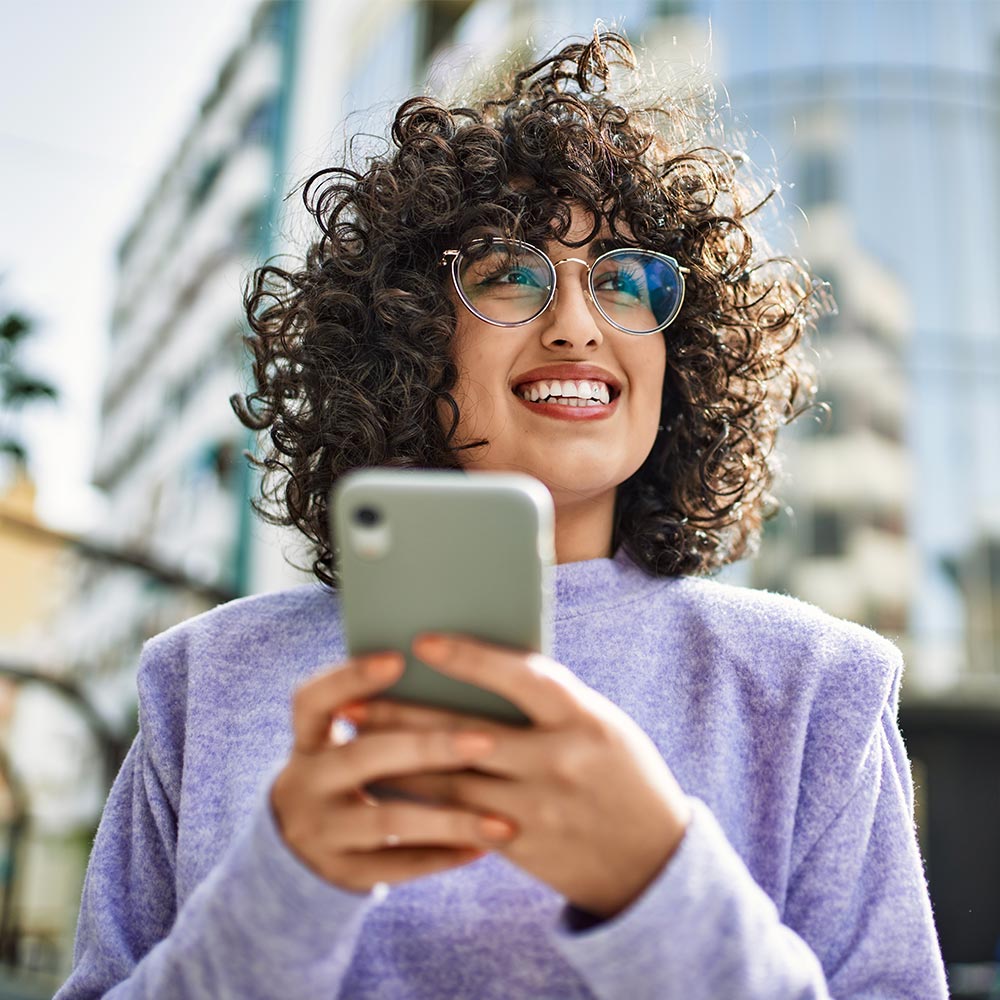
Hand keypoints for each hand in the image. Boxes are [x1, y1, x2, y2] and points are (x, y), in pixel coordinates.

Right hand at [270, 652, 519, 893]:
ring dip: (451, 817)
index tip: (399, 658)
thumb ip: (386, 714)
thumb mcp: (345, 743)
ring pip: (389, 820)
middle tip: (487, 741)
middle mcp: (305, 783)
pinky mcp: (344, 874)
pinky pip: (401, 865)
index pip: (315, 699)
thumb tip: (464, 671)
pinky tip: (488, 844)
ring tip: (506, 819)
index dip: (351, 677)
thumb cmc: (353, 774)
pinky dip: (447, 854)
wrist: (300, 856)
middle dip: (428, 746)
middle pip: (364, 755)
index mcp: (308, 739)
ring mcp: (321, 833)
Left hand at [350, 635, 691, 918]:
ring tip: (356, 741)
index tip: (423, 642)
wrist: (652, 861)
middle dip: (404, 716)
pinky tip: (386, 787)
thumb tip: (477, 673)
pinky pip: (458, 819)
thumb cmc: (622, 773)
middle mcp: (559, 761)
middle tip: (354, 701)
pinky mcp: (521, 844)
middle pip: (466, 734)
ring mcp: (538, 807)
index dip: (471, 658)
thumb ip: (548, 703)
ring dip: (397, 762)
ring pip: (451, 781)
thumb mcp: (601, 725)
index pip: (521, 677)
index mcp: (584, 717)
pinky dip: (418, 802)